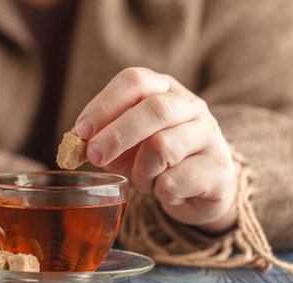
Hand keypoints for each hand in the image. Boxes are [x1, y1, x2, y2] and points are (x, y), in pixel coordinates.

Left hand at [74, 67, 236, 232]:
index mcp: (164, 90)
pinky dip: (159, 191)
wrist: (202, 188)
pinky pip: (175, 180)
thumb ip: (101, 138)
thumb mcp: (126, 144)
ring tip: (141, 181)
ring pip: (163, 147)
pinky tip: (163, 191)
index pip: (134, 80)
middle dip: (116, 135)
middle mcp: (191, 106)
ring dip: (140, 171)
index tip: (81, 131)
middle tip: (95, 157)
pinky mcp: (218, 170)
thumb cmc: (156, 159)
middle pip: (154, 109)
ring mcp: (209, 136)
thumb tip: (73, 141)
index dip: (104, 104)